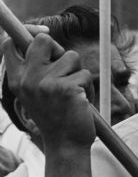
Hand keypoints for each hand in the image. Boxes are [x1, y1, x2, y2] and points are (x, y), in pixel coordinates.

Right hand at [2, 30, 95, 152]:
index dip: (26, 30)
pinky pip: (85, 73)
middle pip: (43, 40)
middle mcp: (27, 79)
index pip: (9, 43)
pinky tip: (81, 102)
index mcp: (16, 80)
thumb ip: (37, 68)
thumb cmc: (55, 117)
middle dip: (58, 49)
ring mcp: (46, 83)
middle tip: (63, 69)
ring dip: (78, 73)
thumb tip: (46, 36)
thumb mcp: (37, 92)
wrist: (65, 146)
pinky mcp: (66, 88)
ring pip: (71, 56)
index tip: (43, 32)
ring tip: (73, 93)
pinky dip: (88, 87)